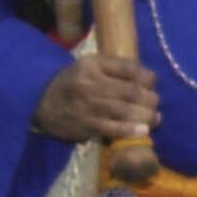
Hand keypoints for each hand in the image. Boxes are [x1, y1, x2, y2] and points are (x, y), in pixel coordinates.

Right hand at [34, 55, 159, 143]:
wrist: (41, 102)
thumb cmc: (73, 82)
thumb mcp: (90, 66)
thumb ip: (117, 68)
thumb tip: (149, 78)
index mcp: (93, 65)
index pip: (129, 69)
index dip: (148, 77)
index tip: (152, 83)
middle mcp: (90, 84)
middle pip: (131, 92)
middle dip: (150, 99)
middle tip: (155, 103)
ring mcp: (87, 106)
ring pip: (125, 111)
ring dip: (145, 116)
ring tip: (155, 118)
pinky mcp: (85, 125)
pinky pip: (112, 129)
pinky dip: (130, 130)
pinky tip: (143, 131)